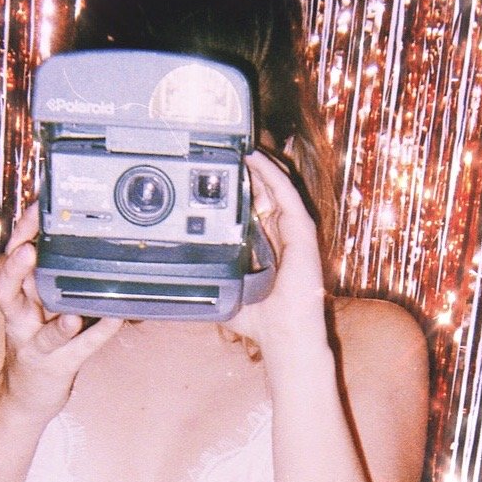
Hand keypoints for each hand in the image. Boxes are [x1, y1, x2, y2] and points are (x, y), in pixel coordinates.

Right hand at [0, 202, 122, 419]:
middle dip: (16, 268)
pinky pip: (80, 349)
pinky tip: (114, 320)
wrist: (26, 397)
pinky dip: (98, 334)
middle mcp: (20, 321)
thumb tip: (75, 240)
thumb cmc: (38, 343)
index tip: (34, 208)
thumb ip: (47, 279)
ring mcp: (37, 346)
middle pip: (9, 291)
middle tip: (27, 247)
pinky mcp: (59, 366)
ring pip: (43, 332)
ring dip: (57, 320)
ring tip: (69, 309)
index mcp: (17, 301)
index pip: (11, 262)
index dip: (19, 235)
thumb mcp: (36, 308)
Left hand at [227, 151, 328, 360]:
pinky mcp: (303, 234)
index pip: (256, 209)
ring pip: (278, 189)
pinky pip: (288, 196)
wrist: (285, 337)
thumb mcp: (226, 297)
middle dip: (250, 171)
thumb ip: (211, 285)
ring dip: (261, 165)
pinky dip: (273, 175)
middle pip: (267, 193)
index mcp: (267, 249)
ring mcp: (294, 234)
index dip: (242, 188)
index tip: (223, 170)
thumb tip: (179, 285)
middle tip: (230, 148)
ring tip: (242, 144)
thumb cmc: (260, 324)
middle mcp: (282, 238)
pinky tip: (256, 158)